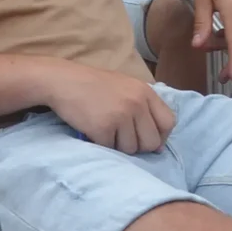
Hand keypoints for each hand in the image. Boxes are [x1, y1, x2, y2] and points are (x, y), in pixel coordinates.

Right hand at [40, 62, 176, 154]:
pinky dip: (103, 144)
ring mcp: (121, 115)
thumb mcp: (126, 87)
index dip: (160, 136)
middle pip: (152, 141)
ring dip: (119, 146)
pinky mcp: (103, 127)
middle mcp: (137, 103)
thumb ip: (144, 108)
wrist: (63, 81)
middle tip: (122, 138)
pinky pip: (111, 149)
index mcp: (145, 92)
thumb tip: (159, 144)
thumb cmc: (94, 85)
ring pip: (131, 149)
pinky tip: (94, 131)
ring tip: (106, 130)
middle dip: (139, 145)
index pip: (168, 123)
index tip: (148, 139)